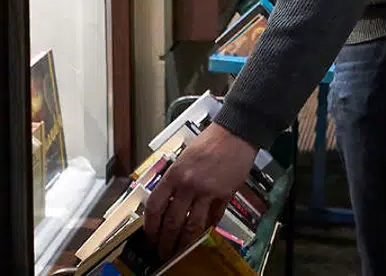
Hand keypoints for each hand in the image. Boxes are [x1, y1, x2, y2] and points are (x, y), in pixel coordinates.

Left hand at [144, 123, 256, 258]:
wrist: (235, 133)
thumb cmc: (209, 141)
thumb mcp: (183, 157)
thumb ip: (174, 178)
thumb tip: (167, 200)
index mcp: (174, 174)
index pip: (155, 206)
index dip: (151, 225)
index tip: (150, 235)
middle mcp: (188, 184)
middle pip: (172, 221)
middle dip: (166, 241)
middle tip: (164, 251)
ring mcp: (207, 191)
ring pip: (192, 225)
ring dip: (186, 241)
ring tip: (182, 249)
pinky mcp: (224, 194)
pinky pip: (214, 217)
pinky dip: (209, 226)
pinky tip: (206, 231)